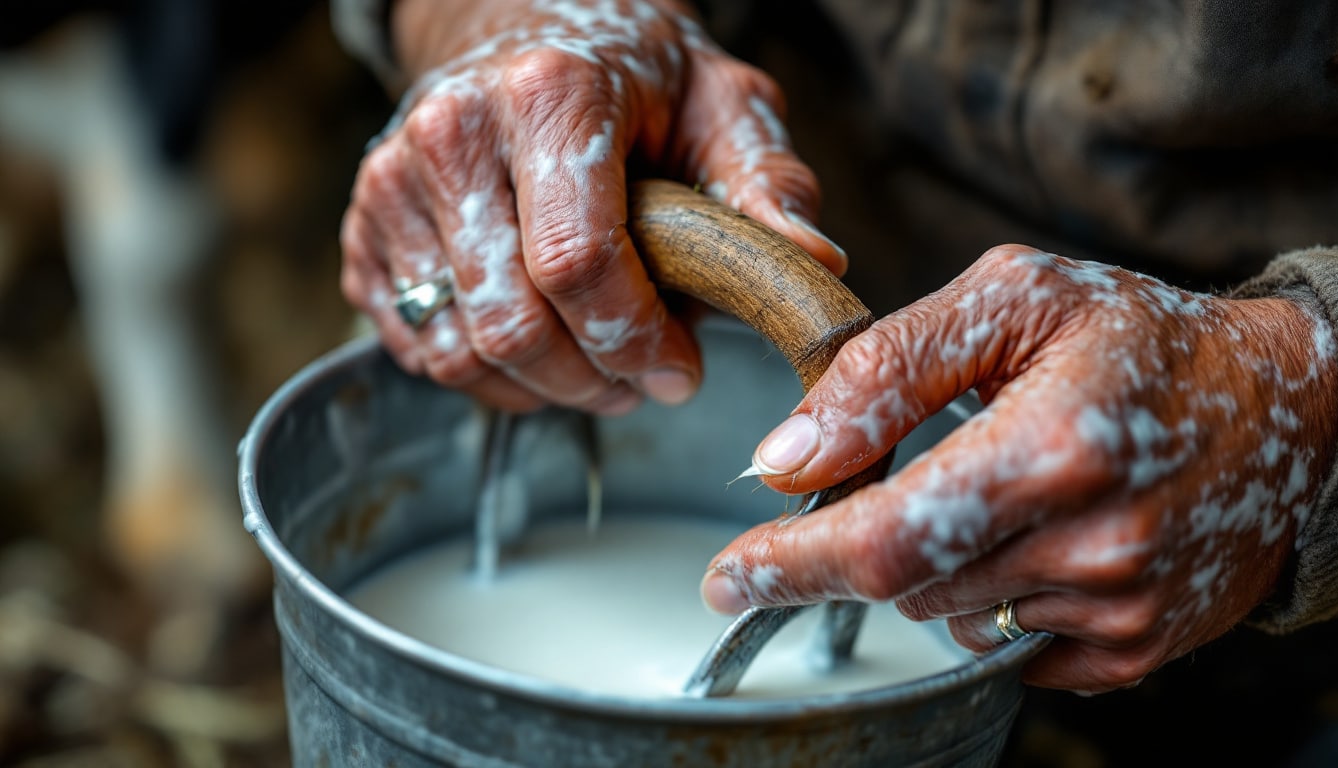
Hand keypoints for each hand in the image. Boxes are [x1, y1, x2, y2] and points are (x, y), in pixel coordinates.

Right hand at [339, 0, 845, 412]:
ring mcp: (393, 185)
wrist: (517, 27)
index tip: (680, 371)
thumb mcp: (719, 102)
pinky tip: (535, 348)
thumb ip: (765, 181)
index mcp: (547, 96)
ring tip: (595, 370)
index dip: (634, 341)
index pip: (576, 262)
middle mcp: (452, 135)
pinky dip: (483, 374)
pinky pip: (416, 345)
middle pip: (512, 323)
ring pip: (459, 349)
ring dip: (539, 389)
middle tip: (643, 383)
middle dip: (592, 381)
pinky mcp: (364, 229)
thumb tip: (814, 261)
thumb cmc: (628, 74)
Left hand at [700, 244, 1337, 692]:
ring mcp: (1119, 610)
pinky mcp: (1136, 650)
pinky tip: (1034, 537)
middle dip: (868, 537)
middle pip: (905, 584)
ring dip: (936, 564)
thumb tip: (784, 458)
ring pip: (949, 618)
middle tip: (906, 472)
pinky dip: (989, 598)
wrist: (1285, 407)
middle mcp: (1092, 547)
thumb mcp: (1012, 299)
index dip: (787, 566)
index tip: (725, 579)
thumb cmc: (1140, 337)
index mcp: (1052, 450)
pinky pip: (1008, 648)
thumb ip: (886, 370)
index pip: (881, 541)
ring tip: (999, 489)